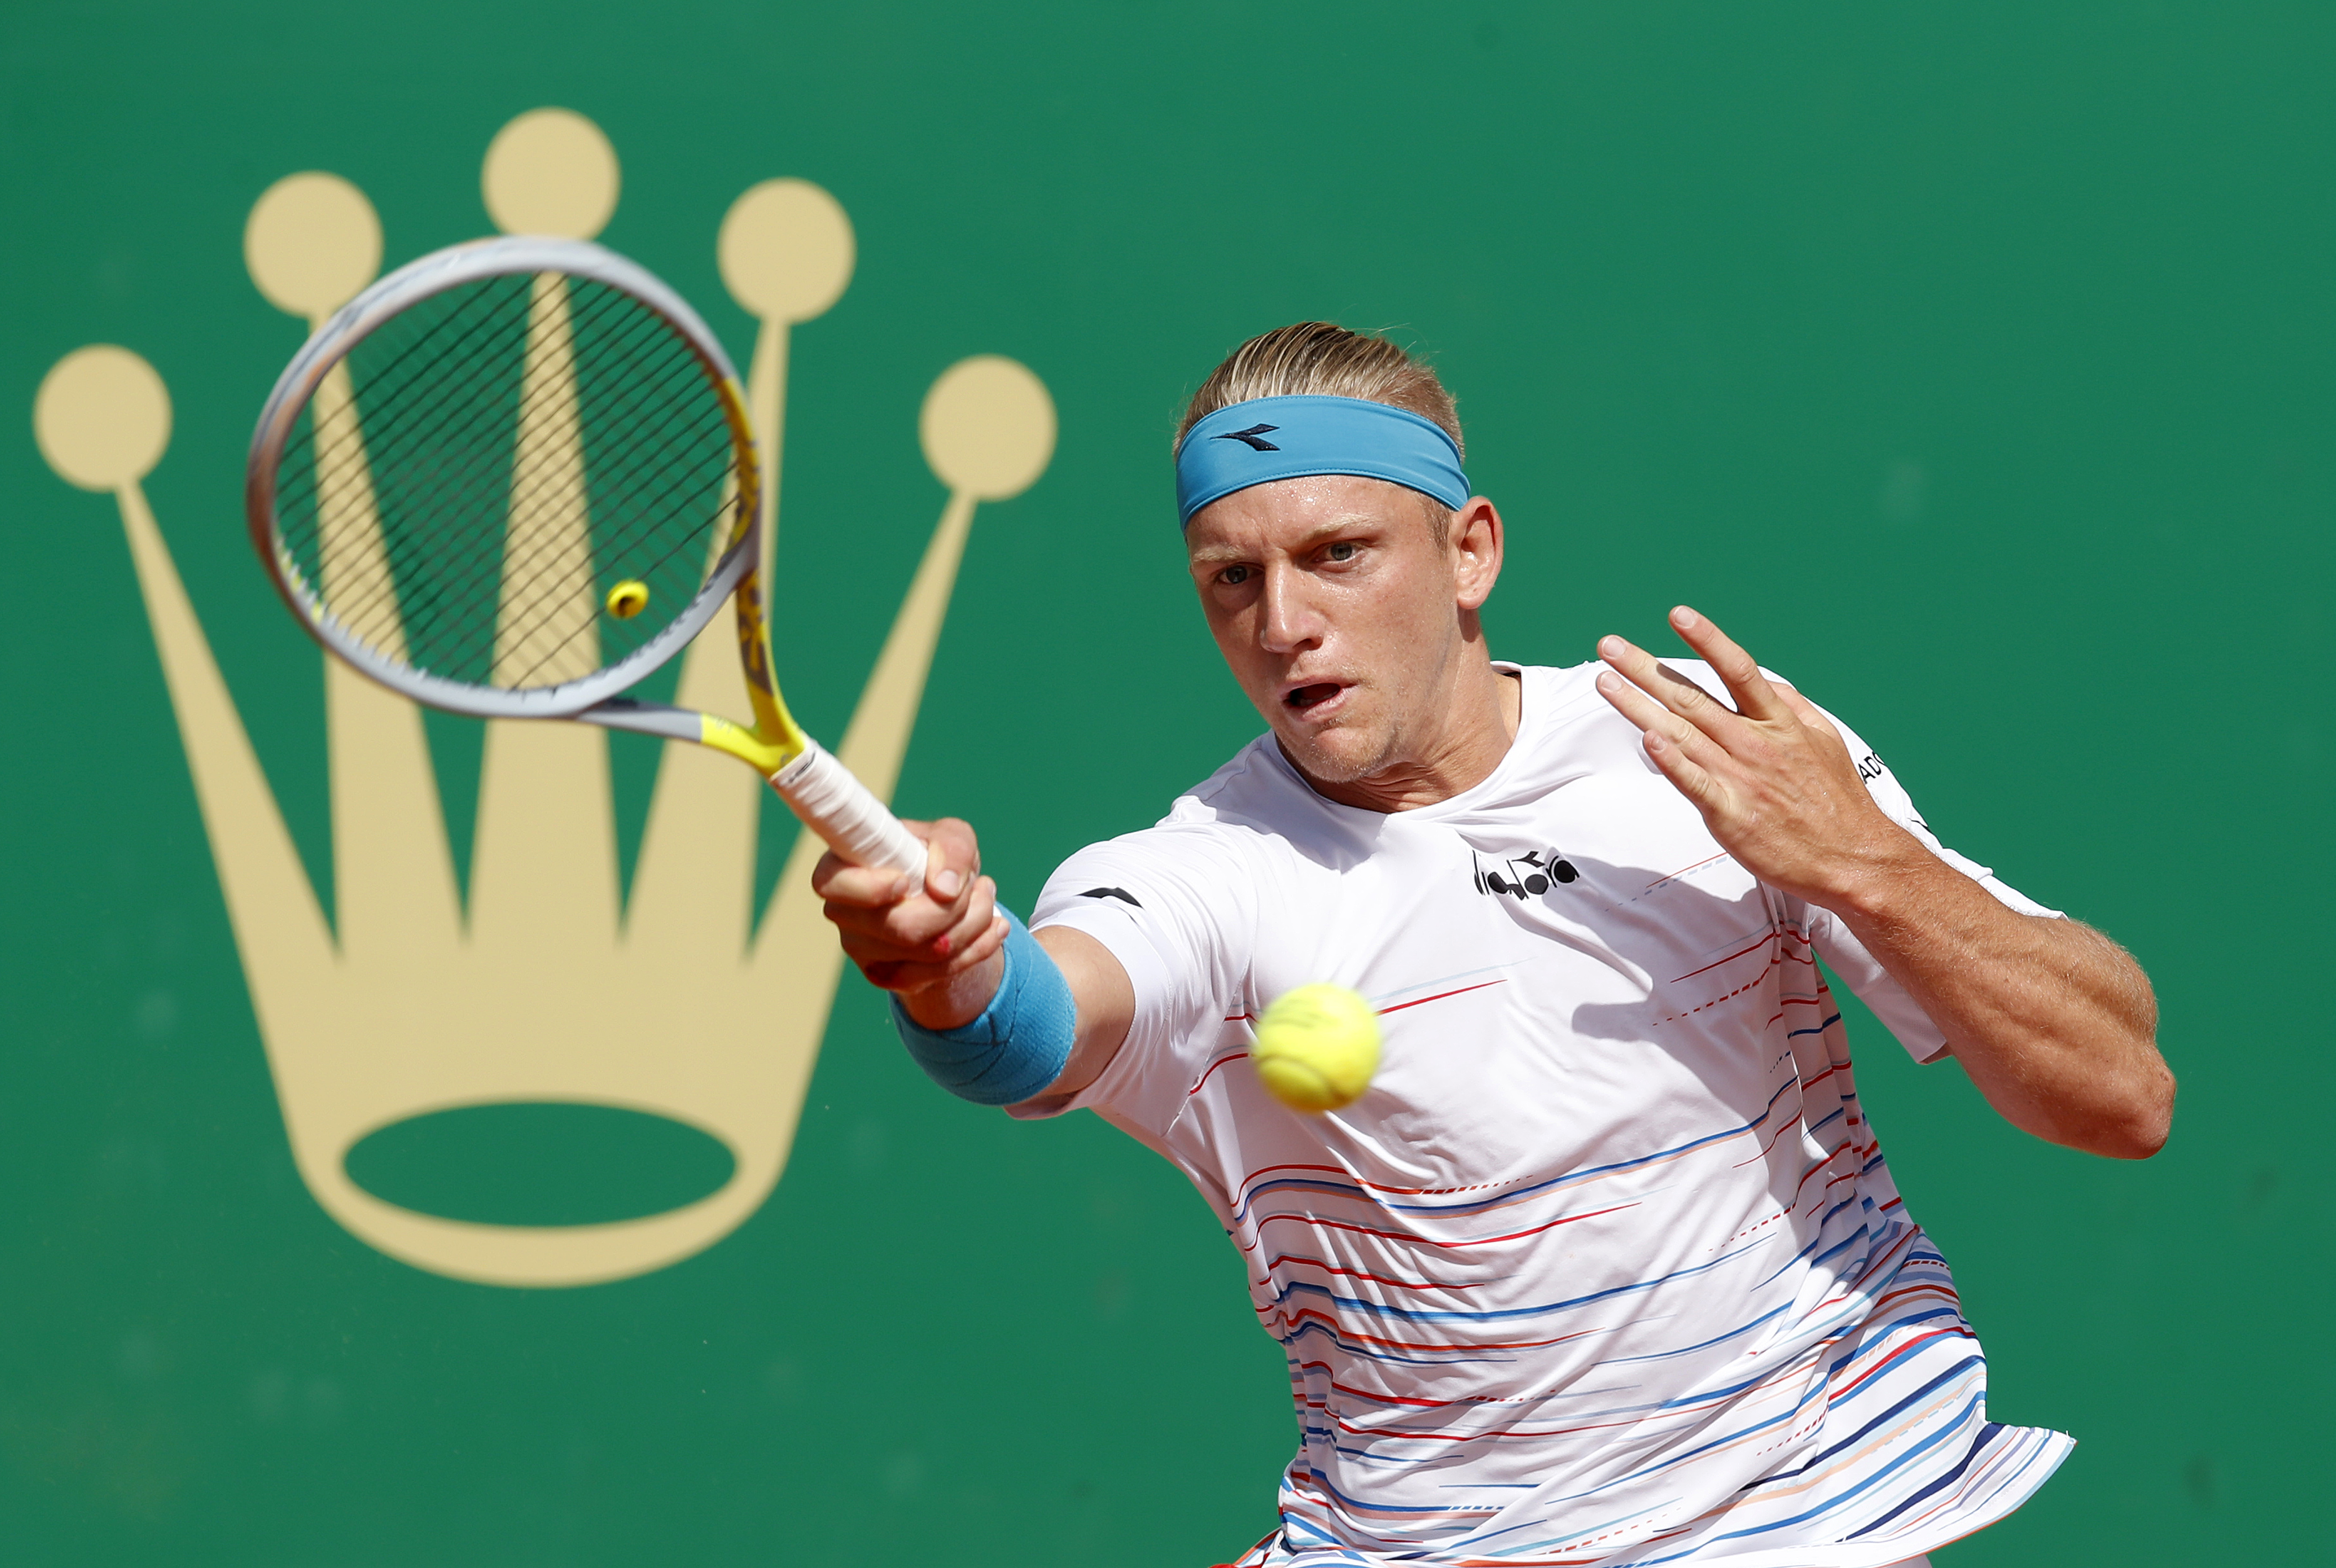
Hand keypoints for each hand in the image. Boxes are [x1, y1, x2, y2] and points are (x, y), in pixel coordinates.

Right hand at [814, 817, 1008, 1023]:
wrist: (944, 896)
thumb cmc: (935, 856)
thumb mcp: (951, 836)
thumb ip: (951, 846)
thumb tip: (945, 890)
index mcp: (840, 870)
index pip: (832, 884)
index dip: (871, 888)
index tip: (905, 882)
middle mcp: (843, 913)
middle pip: (901, 927)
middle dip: (957, 907)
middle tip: (979, 884)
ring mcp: (862, 951)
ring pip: (929, 952)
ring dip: (975, 924)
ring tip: (989, 897)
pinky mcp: (888, 978)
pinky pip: (940, 974)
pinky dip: (978, 949)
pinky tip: (996, 928)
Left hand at [1594, 607, 1914, 907]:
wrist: (1853, 859)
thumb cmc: (1836, 801)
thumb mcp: (1825, 740)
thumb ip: (1792, 706)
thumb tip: (1768, 681)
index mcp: (1779, 722)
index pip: (1739, 669)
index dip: (1708, 639)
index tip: (1678, 615)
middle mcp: (1755, 743)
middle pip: (1692, 697)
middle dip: (1645, 669)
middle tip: (1610, 646)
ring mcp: (1741, 778)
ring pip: (1680, 733)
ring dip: (1638, 705)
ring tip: (1605, 681)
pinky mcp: (1730, 814)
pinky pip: (1693, 783)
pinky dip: (1670, 761)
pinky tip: (1646, 740)